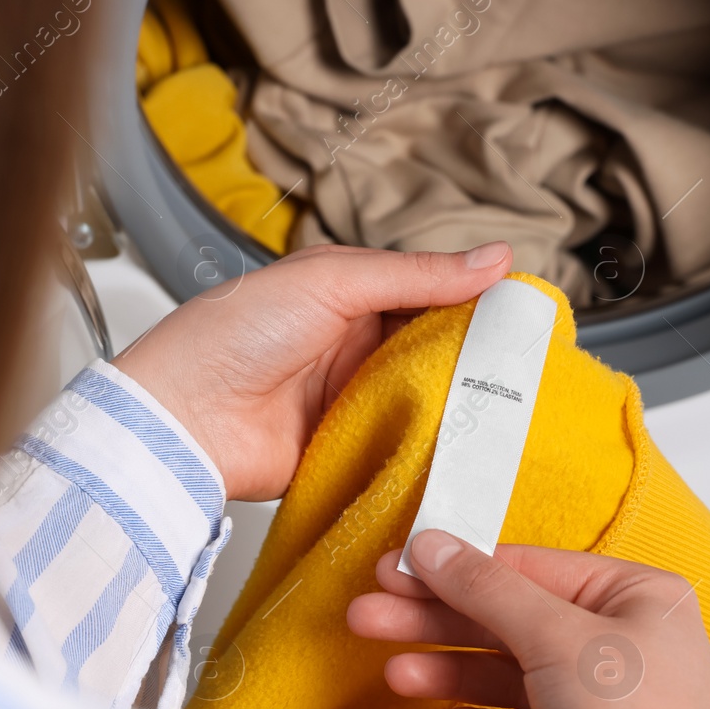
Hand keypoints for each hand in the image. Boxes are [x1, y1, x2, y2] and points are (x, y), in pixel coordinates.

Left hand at [114, 242, 512, 500]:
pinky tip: (465, 447)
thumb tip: (494, 257)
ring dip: (457, 405)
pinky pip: (402, 448)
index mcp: (349, 296)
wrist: (182, 417)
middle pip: (435, 351)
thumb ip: (416, 274)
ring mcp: (352, 401)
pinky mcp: (348, 451)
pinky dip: (430, 447)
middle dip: (475, 359)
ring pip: (425, 401)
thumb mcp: (332, 281)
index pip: (430, 294)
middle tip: (527, 368)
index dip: (476, 302)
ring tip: (509, 407)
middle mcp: (354, 347)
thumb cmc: (232, 334)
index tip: (526, 314)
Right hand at [347, 529, 709, 708]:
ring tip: (399, 677)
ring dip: (455, 674)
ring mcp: (613, 702)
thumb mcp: (556, 637)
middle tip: (370, 618)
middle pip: (514, 621)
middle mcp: (629, 642)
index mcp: (636, 595)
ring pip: (516, 676)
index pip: (530, 569)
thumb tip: (432, 544)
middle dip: (440, 623)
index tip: (396, 570)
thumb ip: (487, 589)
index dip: (457, 569)